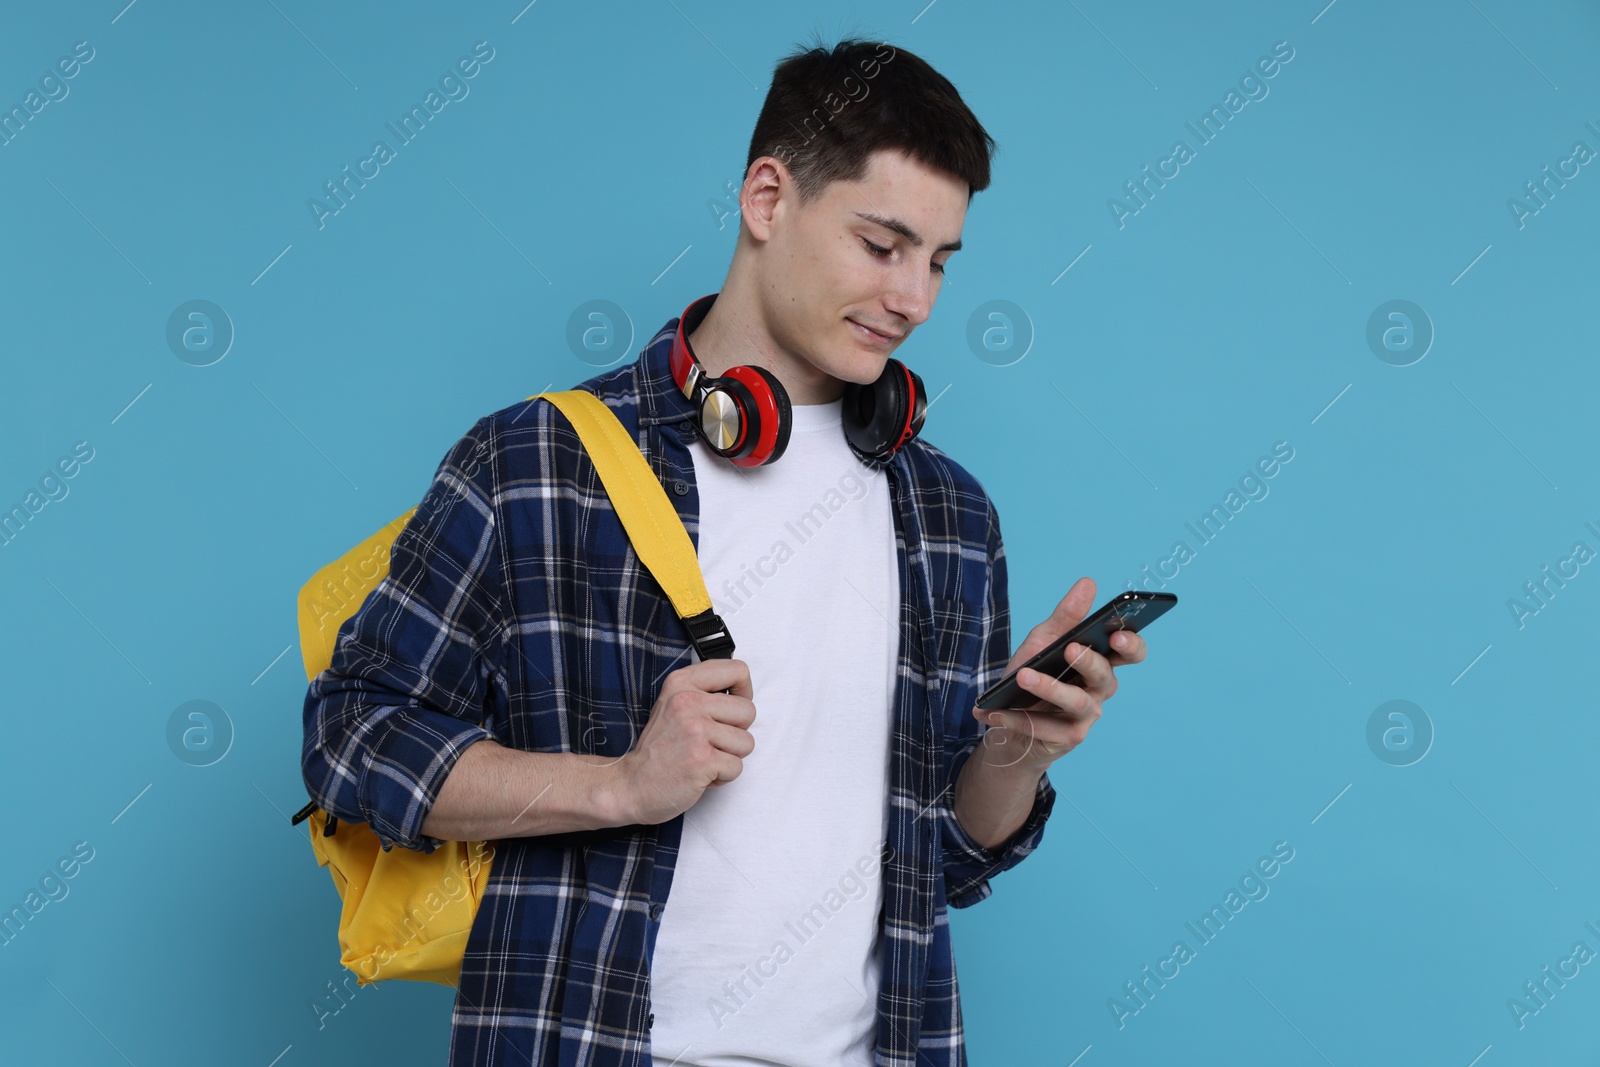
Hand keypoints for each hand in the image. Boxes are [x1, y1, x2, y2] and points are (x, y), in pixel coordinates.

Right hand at [613, 658, 756, 824]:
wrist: (632, 784)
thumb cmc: (659, 748)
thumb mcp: (673, 704)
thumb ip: (703, 691)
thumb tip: (741, 690)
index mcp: (682, 683)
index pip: (737, 670)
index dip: (744, 692)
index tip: (732, 708)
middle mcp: (688, 702)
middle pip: (748, 711)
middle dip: (736, 732)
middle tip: (709, 741)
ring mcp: (696, 730)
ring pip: (746, 742)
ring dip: (729, 756)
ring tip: (703, 757)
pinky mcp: (703, 759)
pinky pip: (737, 767)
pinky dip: (722, 776)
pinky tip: (700, 773)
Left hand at [973, 577, 1146, 770]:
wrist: (1007, 720)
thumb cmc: (1033, 674)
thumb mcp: (1043, 640)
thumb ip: (1066, 616)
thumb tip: (1088, 583)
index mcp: (1101, 662)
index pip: (1130, 652)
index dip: (1131, 644)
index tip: (1117, 634)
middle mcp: (1100, 689)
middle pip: (1105, 676)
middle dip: (1088, 661)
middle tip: (1070, 648)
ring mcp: (1087, 715)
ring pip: (1076, 701)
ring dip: (1048, 688)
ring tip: (1022, 676)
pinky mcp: (1068, 738)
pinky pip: (1045, 726)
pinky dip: (1017, 718)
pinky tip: (994, 711)